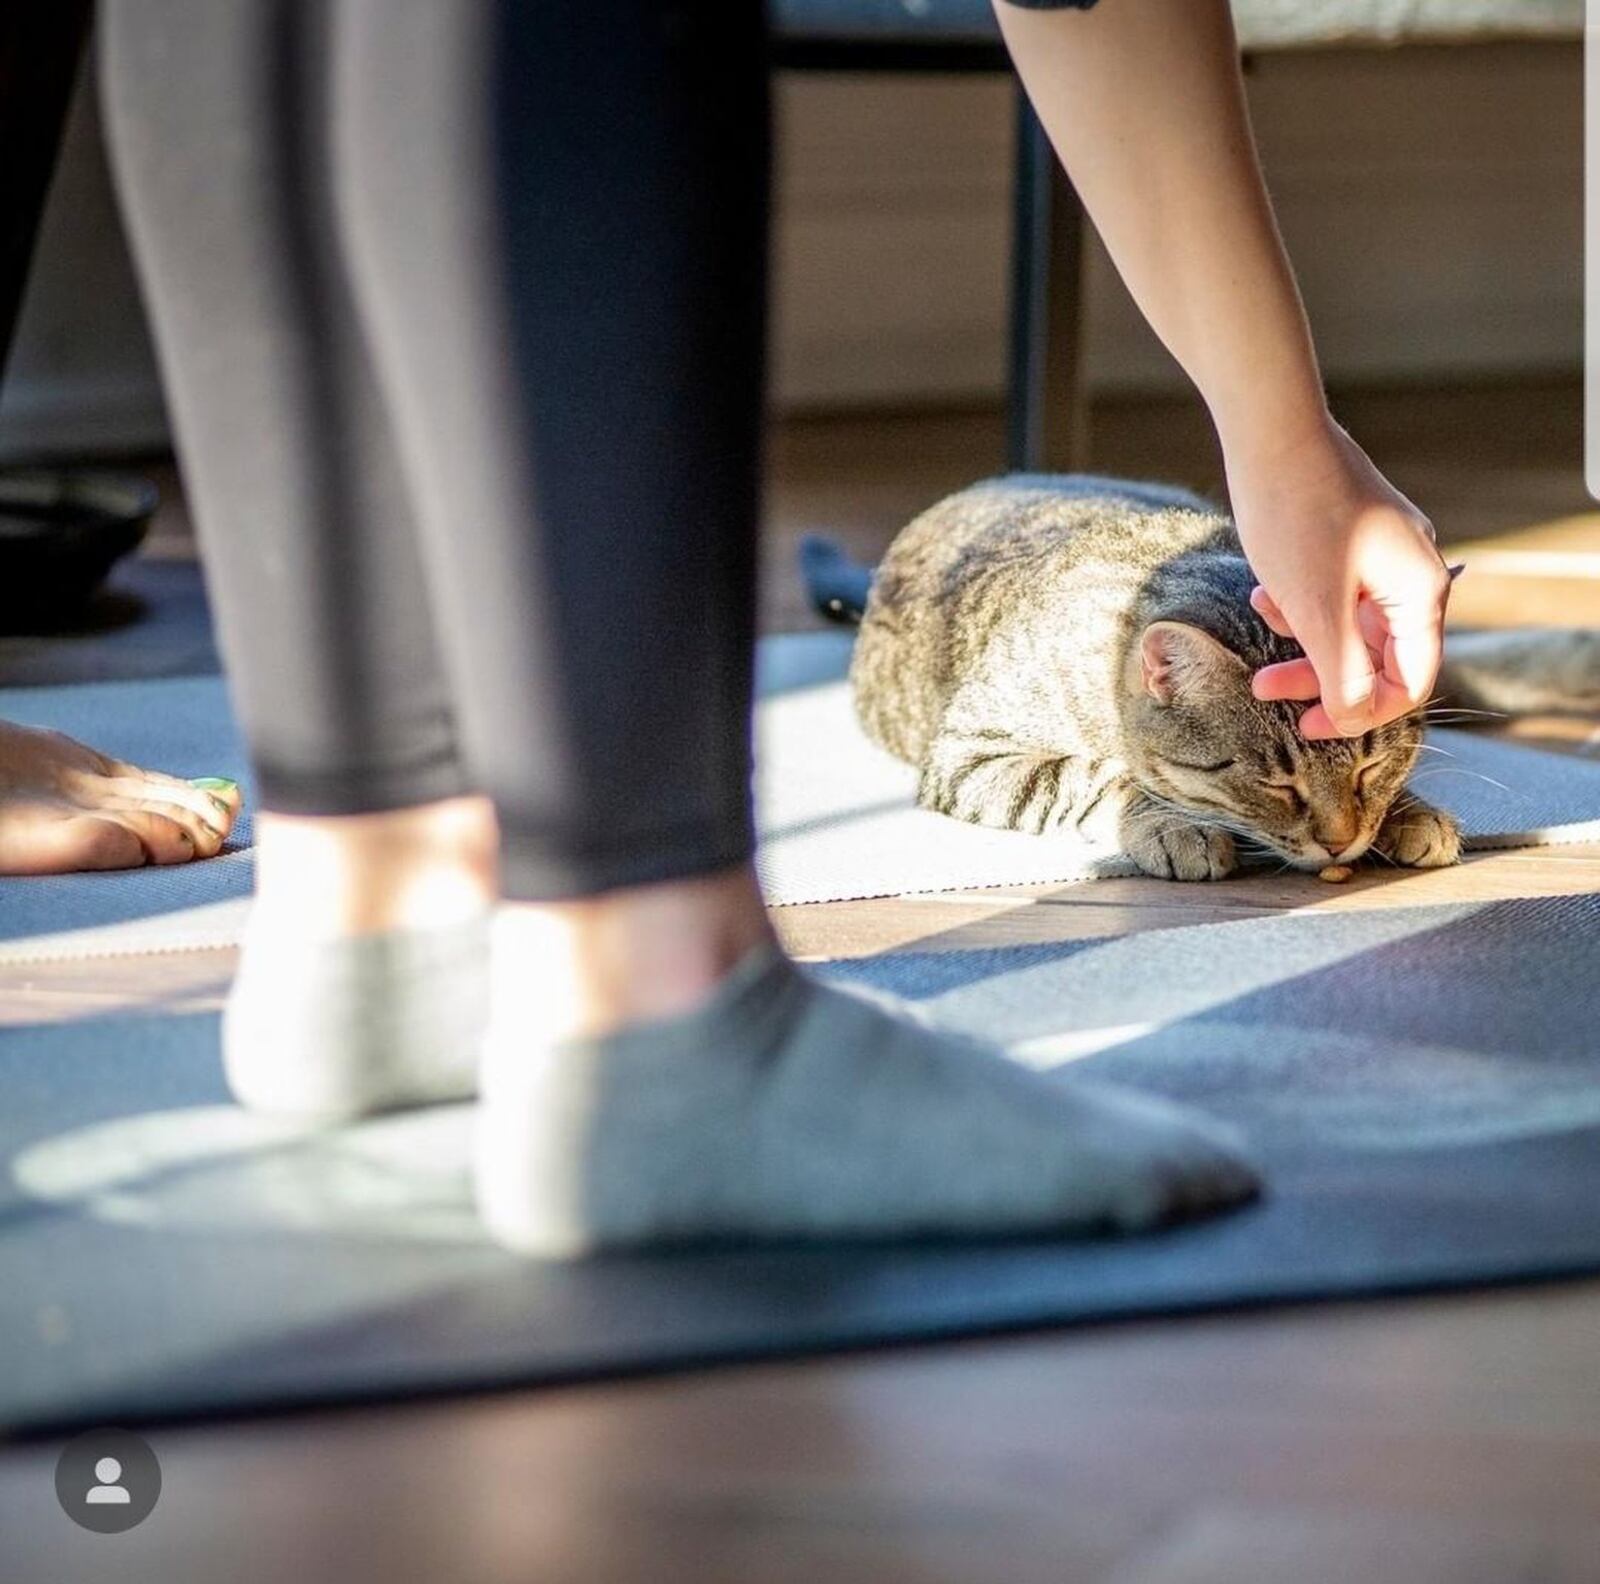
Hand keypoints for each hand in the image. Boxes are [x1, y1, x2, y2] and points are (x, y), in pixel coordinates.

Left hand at [1225, 415, 1450, 739]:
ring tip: (1260, 624)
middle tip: (1266, 690)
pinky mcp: (1353, 537)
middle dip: (1320, 676)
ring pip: (1349, 623)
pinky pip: (1333, 591)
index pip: (1410, 679)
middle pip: (1378, 654)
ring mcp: (1384, 552)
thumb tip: (1354, 717)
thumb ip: (1341, 669)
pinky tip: (1263, 591)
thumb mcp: (1316, 607)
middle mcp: (1413, 572)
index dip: (1362, 713)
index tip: (1310, 726)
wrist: (1273, 431)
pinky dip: (1299, 603)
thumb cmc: (1296, 516)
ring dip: (1303, 639)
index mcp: (1420, 592)